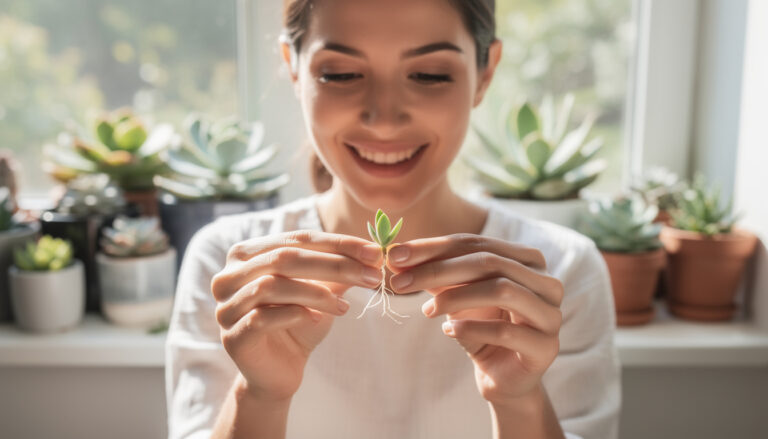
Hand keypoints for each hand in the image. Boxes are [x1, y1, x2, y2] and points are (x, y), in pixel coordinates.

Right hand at [211, 230, 381, 401]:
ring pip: (271, 286)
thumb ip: (339, 269)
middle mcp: (228, 276)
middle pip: (284, 258)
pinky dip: (295, 315)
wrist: (279, 372)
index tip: (375, 253)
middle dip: (334, 265)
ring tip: (344, 306)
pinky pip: (261, 318)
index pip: (297, 239)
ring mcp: (225, 307)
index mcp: (247, 254)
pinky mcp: (231, 338)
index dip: (339, 243)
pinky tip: (317, 320)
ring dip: (316, 293)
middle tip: (371, 276)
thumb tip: (374, 251)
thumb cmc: (299, 323)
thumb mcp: (322, 290)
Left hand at [386, 233, 563, 404]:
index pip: (475, 244)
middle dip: (438, 270)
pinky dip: (472, 328)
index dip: (433, 248)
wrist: (502, 375)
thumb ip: (436, 272)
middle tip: (400, 282)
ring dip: (457, 297)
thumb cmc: (481, 326)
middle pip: (489, 263)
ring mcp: (550, 314)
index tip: (394, 256)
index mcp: (528, 260)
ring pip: (502, 290)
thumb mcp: (456, 293)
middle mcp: (546, 281)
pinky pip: (507, 331)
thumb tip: (396, 256)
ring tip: (427, 310)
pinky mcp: (546, 347)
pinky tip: (448, 331)